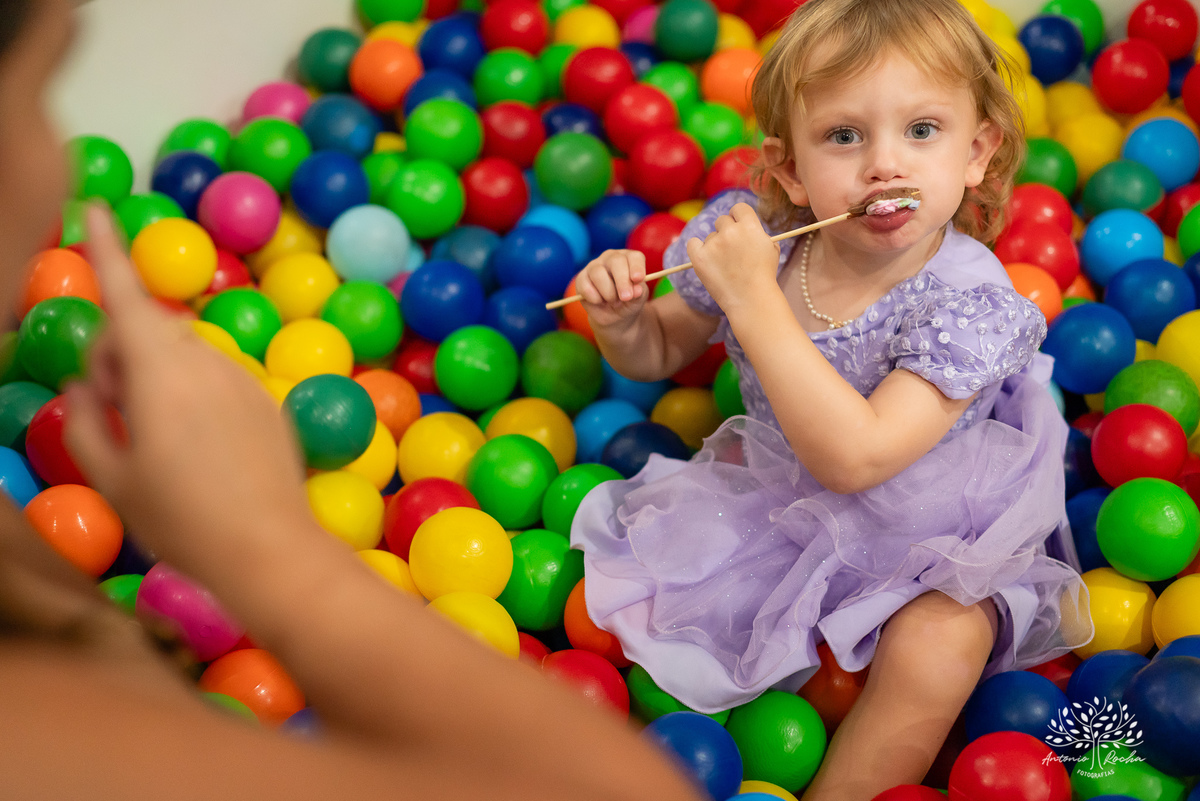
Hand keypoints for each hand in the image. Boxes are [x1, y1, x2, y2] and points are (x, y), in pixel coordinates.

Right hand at [63, 206, 312, 569]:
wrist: (271, 548)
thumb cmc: (181, 520)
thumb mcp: (111, 476)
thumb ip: (87, 416)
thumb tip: (89, 380)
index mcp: (160, 373)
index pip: (126, 297)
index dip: (106, 249)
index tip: (97, 207)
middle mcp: (206, 362)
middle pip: (148, 331)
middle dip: (122, 356)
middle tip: (119, 416)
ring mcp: (242, 378)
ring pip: (184, 356)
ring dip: (160, 377)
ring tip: (164, 443)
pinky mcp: (267, 399)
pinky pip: (217, 379)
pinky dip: (196, 396)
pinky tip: (204, 452)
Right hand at [575, 249, 649, 328]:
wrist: (614, 317)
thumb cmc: (629, 302)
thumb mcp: (638, 300)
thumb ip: (639, 294)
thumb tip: (636, 289)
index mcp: (629, 259)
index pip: (634, 257)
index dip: (636, 267)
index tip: (638, 279)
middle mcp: (611, 258)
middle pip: (615, 261)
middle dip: (622, 281)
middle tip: (626, 297)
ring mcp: (594, 266)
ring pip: (598, 273)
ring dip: (608, 292)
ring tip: (613, 301)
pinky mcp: (581, 278)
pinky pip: (586, 286)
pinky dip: (595, 298)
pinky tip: (600, 301)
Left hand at [685, 203, 779, 310]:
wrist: (752, 299)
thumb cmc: (764, 276)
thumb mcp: (771, 248)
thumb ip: (758, 232)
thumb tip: (746, 226)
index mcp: (750, 226)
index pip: (738, 208)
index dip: (738, 217)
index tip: (738, 227)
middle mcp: (731, 231)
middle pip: (722, 221)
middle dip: (726, 232)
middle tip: (732, 251)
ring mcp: (713, 244)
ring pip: (710, 236)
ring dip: (715, 246)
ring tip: (725, 266)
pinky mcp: (699, 257)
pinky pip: (692, 243)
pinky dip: (697, 249)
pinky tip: (705, 258)